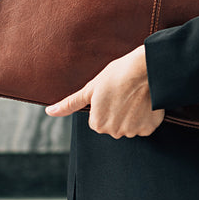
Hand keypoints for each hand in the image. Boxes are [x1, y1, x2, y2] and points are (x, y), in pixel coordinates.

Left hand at [45, 44, 164, 137]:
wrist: (144, 68)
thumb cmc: (116, 74)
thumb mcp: (90, 88)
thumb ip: (69, 104)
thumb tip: (49, 112)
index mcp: (97, 124)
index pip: (98, 120)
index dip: (105, 105)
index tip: (111, 94)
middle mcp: (114, 132)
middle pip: (114, 124)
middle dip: (119, 112)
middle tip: (123, 94)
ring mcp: (133, 131)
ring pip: (130, 125)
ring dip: (133, 114)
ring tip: (135, 96)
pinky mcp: (149, 127)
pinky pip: (146, 125)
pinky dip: (146, 116)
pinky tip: (145, 102)